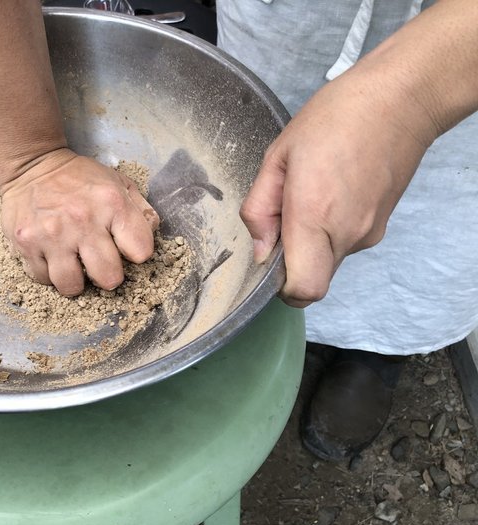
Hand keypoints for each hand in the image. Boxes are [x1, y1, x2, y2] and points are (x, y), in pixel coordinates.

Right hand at [0, 148, 159, 295]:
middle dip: (107, 275)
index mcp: (112, 203)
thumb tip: (151, 233)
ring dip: (75, 281)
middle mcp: (83, 220)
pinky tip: (51, 256)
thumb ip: (140, 209)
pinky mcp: (26, 243)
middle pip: (109, 278)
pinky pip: (43, 279)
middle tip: (98, 264)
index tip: (124, 248)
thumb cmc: (79, 179)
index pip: (141, 252)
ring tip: (72, 265)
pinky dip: (48, 273)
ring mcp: (52, 234)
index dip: (135, 254)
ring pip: (72, 287)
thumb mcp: (117, 182)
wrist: (31, 165)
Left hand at [239, 70, 433, 307]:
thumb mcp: (278, 156)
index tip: (270, 256)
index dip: (281, 287)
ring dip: (310, 245)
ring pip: (328, 264)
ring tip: (311, 195)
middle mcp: (347, 234)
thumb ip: (260, 208)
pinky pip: (344, 245)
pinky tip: (330, 194)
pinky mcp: (381, 227)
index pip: (303, 289)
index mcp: (316, 216)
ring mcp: (369, 233)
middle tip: (284, 219)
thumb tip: (261, 250)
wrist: (399, 100)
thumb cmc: (334, 119)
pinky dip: (329, 233)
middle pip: (313, 282)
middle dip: (291, 263)